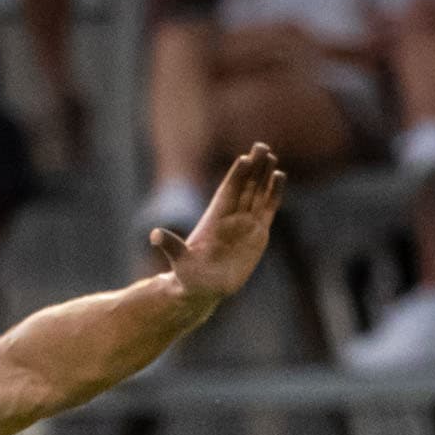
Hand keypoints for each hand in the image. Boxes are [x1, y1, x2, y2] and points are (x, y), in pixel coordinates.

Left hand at [149, 143, 284, 309]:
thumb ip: (171, 246)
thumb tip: (154, 235)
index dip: (236, 176)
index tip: (244, 158)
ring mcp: (245, 223)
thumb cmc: (189, 276)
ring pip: (257, 193)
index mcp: (213, 219)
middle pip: (244, 186)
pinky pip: (268, 209)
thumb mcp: (180, 261)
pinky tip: (279, 176)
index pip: (227, 192)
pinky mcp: (258, 233)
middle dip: (253, 167)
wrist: (204, 289)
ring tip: (272, 156)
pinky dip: (274, 193)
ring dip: (265, 175)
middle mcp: (230, 217)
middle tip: (262, 146)